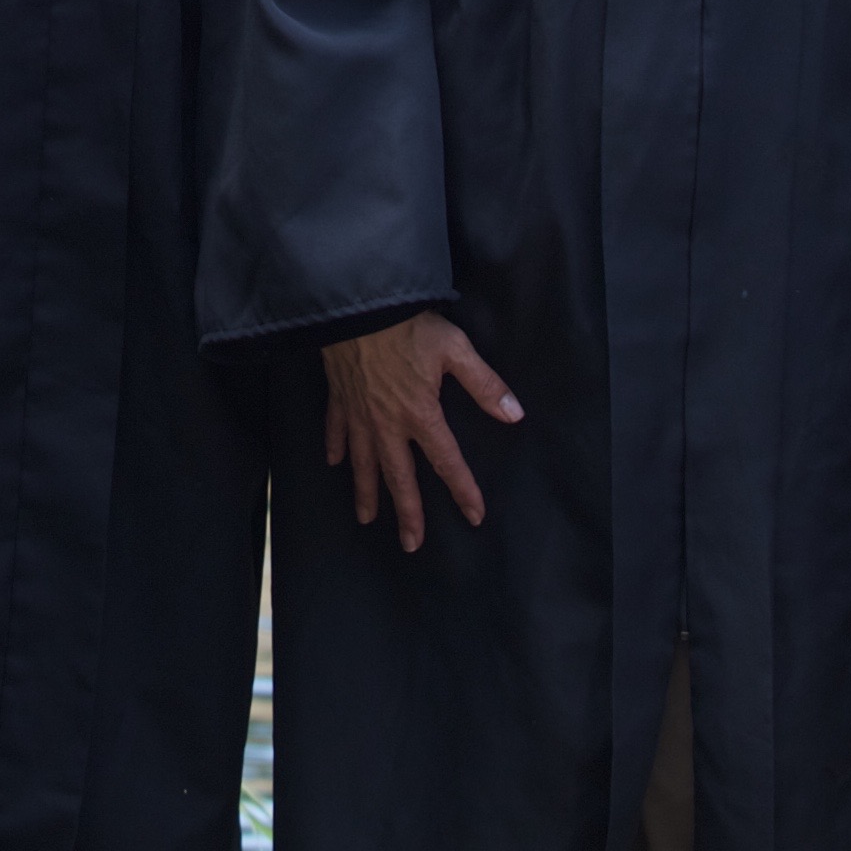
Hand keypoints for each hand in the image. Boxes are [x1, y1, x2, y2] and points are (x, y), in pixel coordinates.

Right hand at [319, 311, 521, 551]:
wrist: (357, 306)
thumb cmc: (408, 325)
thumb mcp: (455, 349)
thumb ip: (484, 384)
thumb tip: (515, 414)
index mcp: (421, 414)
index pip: (447, 462)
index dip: (463, 491)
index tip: (475, 516)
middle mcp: (388, 424)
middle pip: (400, 478)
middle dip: (407, 514)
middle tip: (411, 544)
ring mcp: (360, 415)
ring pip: (364, 464)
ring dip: (366, 493)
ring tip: (366, 519)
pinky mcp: (339, 399)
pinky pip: (336, 431)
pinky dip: (336, 449)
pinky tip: (335, 464)